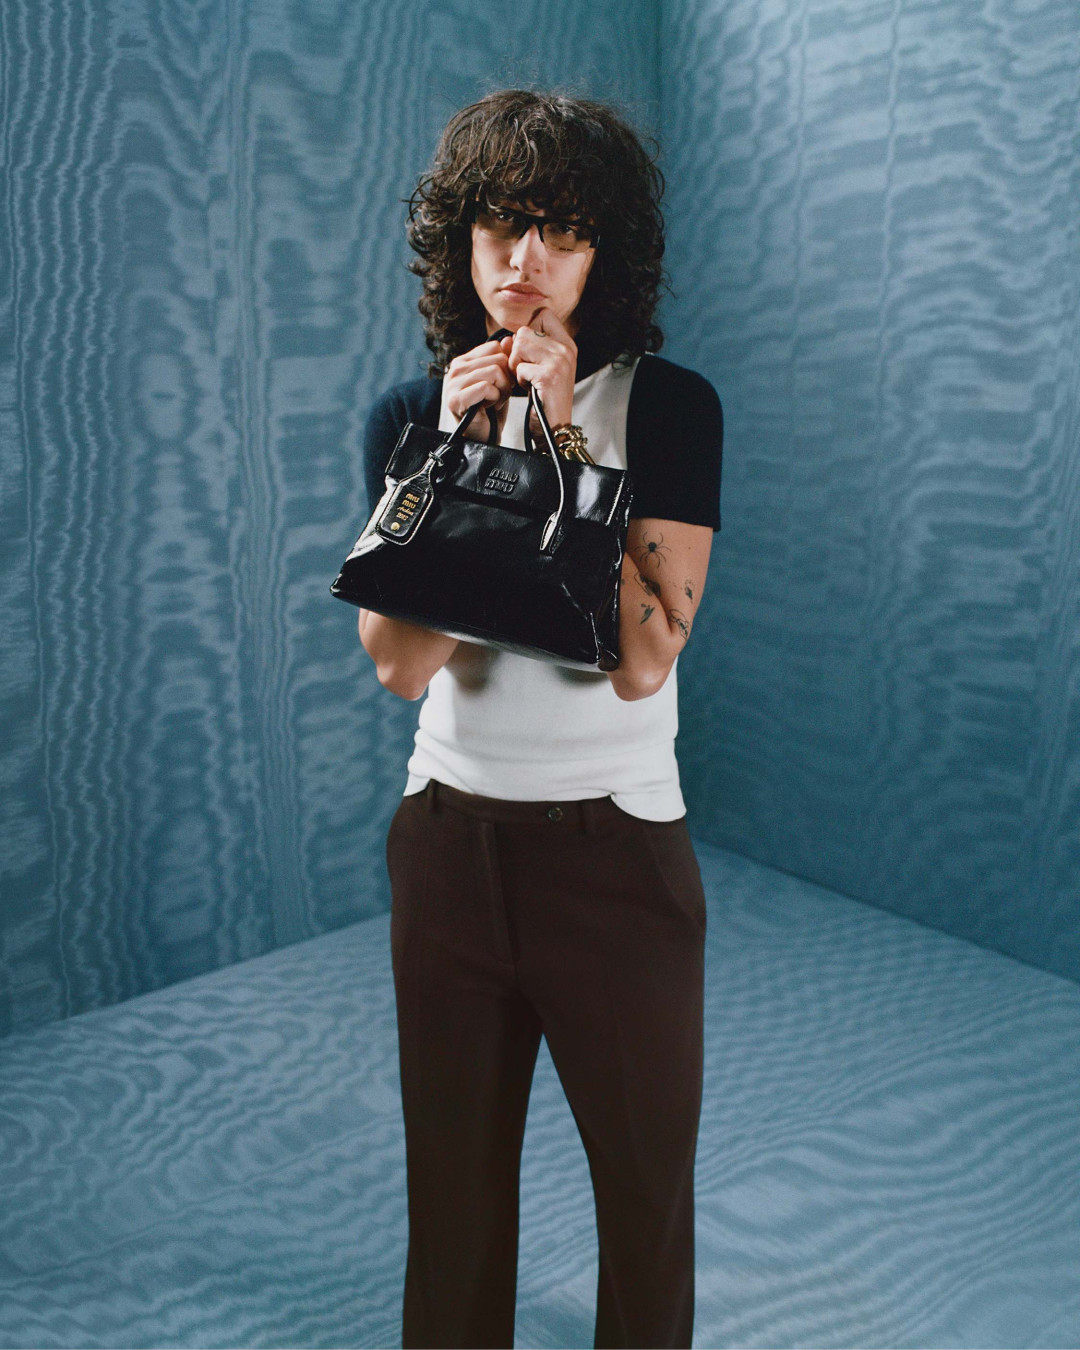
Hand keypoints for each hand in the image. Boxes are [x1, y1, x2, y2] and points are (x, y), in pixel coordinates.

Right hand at [444, 336, 514, 440]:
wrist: (484, 438)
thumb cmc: (491, 411)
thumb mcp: (501, 381)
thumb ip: (504, 359)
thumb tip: (510, 338)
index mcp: (464, 361)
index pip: (495, 347)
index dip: (506, 366)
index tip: (501, 384)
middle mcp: (455, 369)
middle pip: (498, 359)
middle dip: (506, 381)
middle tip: (498, 397)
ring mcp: (453, 383)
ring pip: (494, 372)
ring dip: (502, 391)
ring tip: (494, 402)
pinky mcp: (456, 399)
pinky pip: (486, 387)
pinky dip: (495, 399)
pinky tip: (488, 407)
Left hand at [508, 308, 576, 430]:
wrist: (554, 428)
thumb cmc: (544, 398)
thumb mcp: (538, 368)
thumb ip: (525, 348)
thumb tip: (506, 338)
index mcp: (567, 344)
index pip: (543, 314)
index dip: (528, 331)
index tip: (530, 353)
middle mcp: (566, 349)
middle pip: (524, 331)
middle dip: (517, 354)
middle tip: (527, 372)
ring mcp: (560, 362)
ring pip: (519, 346)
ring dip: (517, 366)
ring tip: (529, 381)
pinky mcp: (549, 376)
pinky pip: (519, 367)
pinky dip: (519, 380)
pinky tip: (531, 390)